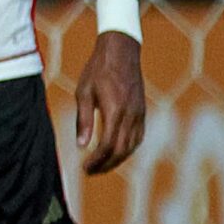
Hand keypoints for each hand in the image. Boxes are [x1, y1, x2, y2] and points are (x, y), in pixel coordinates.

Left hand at [75, 30, 145, 173]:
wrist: (121, 52)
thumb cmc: (98, 70)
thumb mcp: (84, 93)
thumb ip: (84, 120)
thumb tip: (81, 146)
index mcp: (115, 111)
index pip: (107, 145)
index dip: (96, 161)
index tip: (84, 167)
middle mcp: (131, 115)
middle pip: (121, 151)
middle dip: (105, 165)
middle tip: (90, 171)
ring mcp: (139, 114)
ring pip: (132, 146)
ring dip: (117, 160)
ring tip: (100, 165)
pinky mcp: (142, 111)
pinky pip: (138, 137)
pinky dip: (127, 149)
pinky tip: (116, 152)